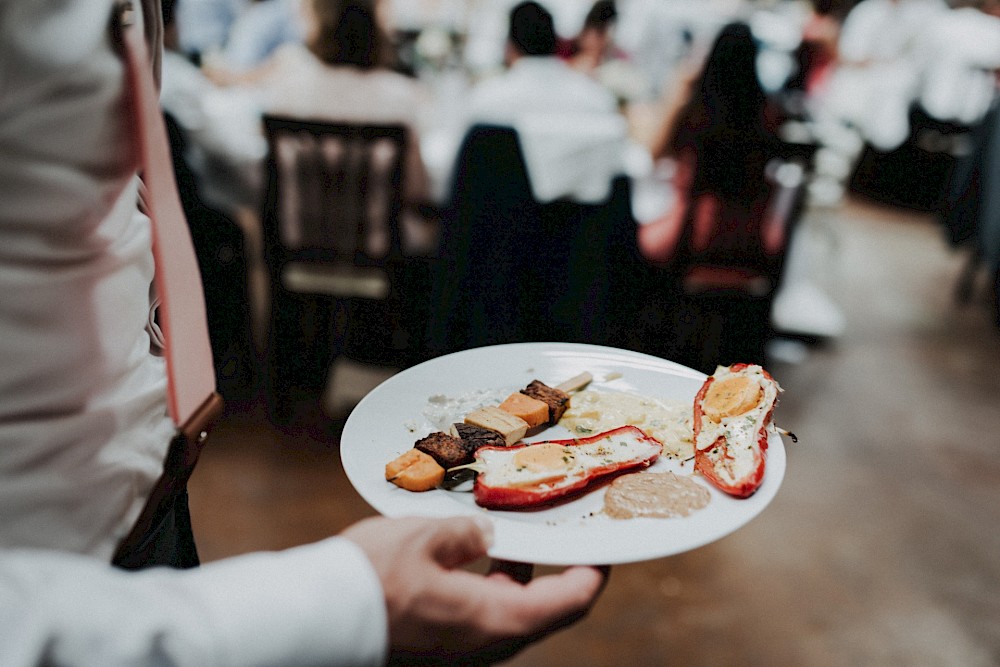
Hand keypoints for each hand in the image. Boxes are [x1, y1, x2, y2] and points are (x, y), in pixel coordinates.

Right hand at [342, 515, 607, 664]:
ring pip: (507, 615)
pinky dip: (484, 588)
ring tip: (507, 535)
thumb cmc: (370, 581)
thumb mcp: (425, 538)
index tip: (605, 548)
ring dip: (515, 577)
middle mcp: (487, 647)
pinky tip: (466, 556)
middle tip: (555, 532)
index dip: (595, 573)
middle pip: (543, 611)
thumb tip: (485, 535)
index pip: (572, 601)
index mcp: (498, 621)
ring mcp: (461, 654)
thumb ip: (466, 534)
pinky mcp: (437, 652)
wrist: (312, 622)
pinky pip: (477, 620)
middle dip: (554, 570)